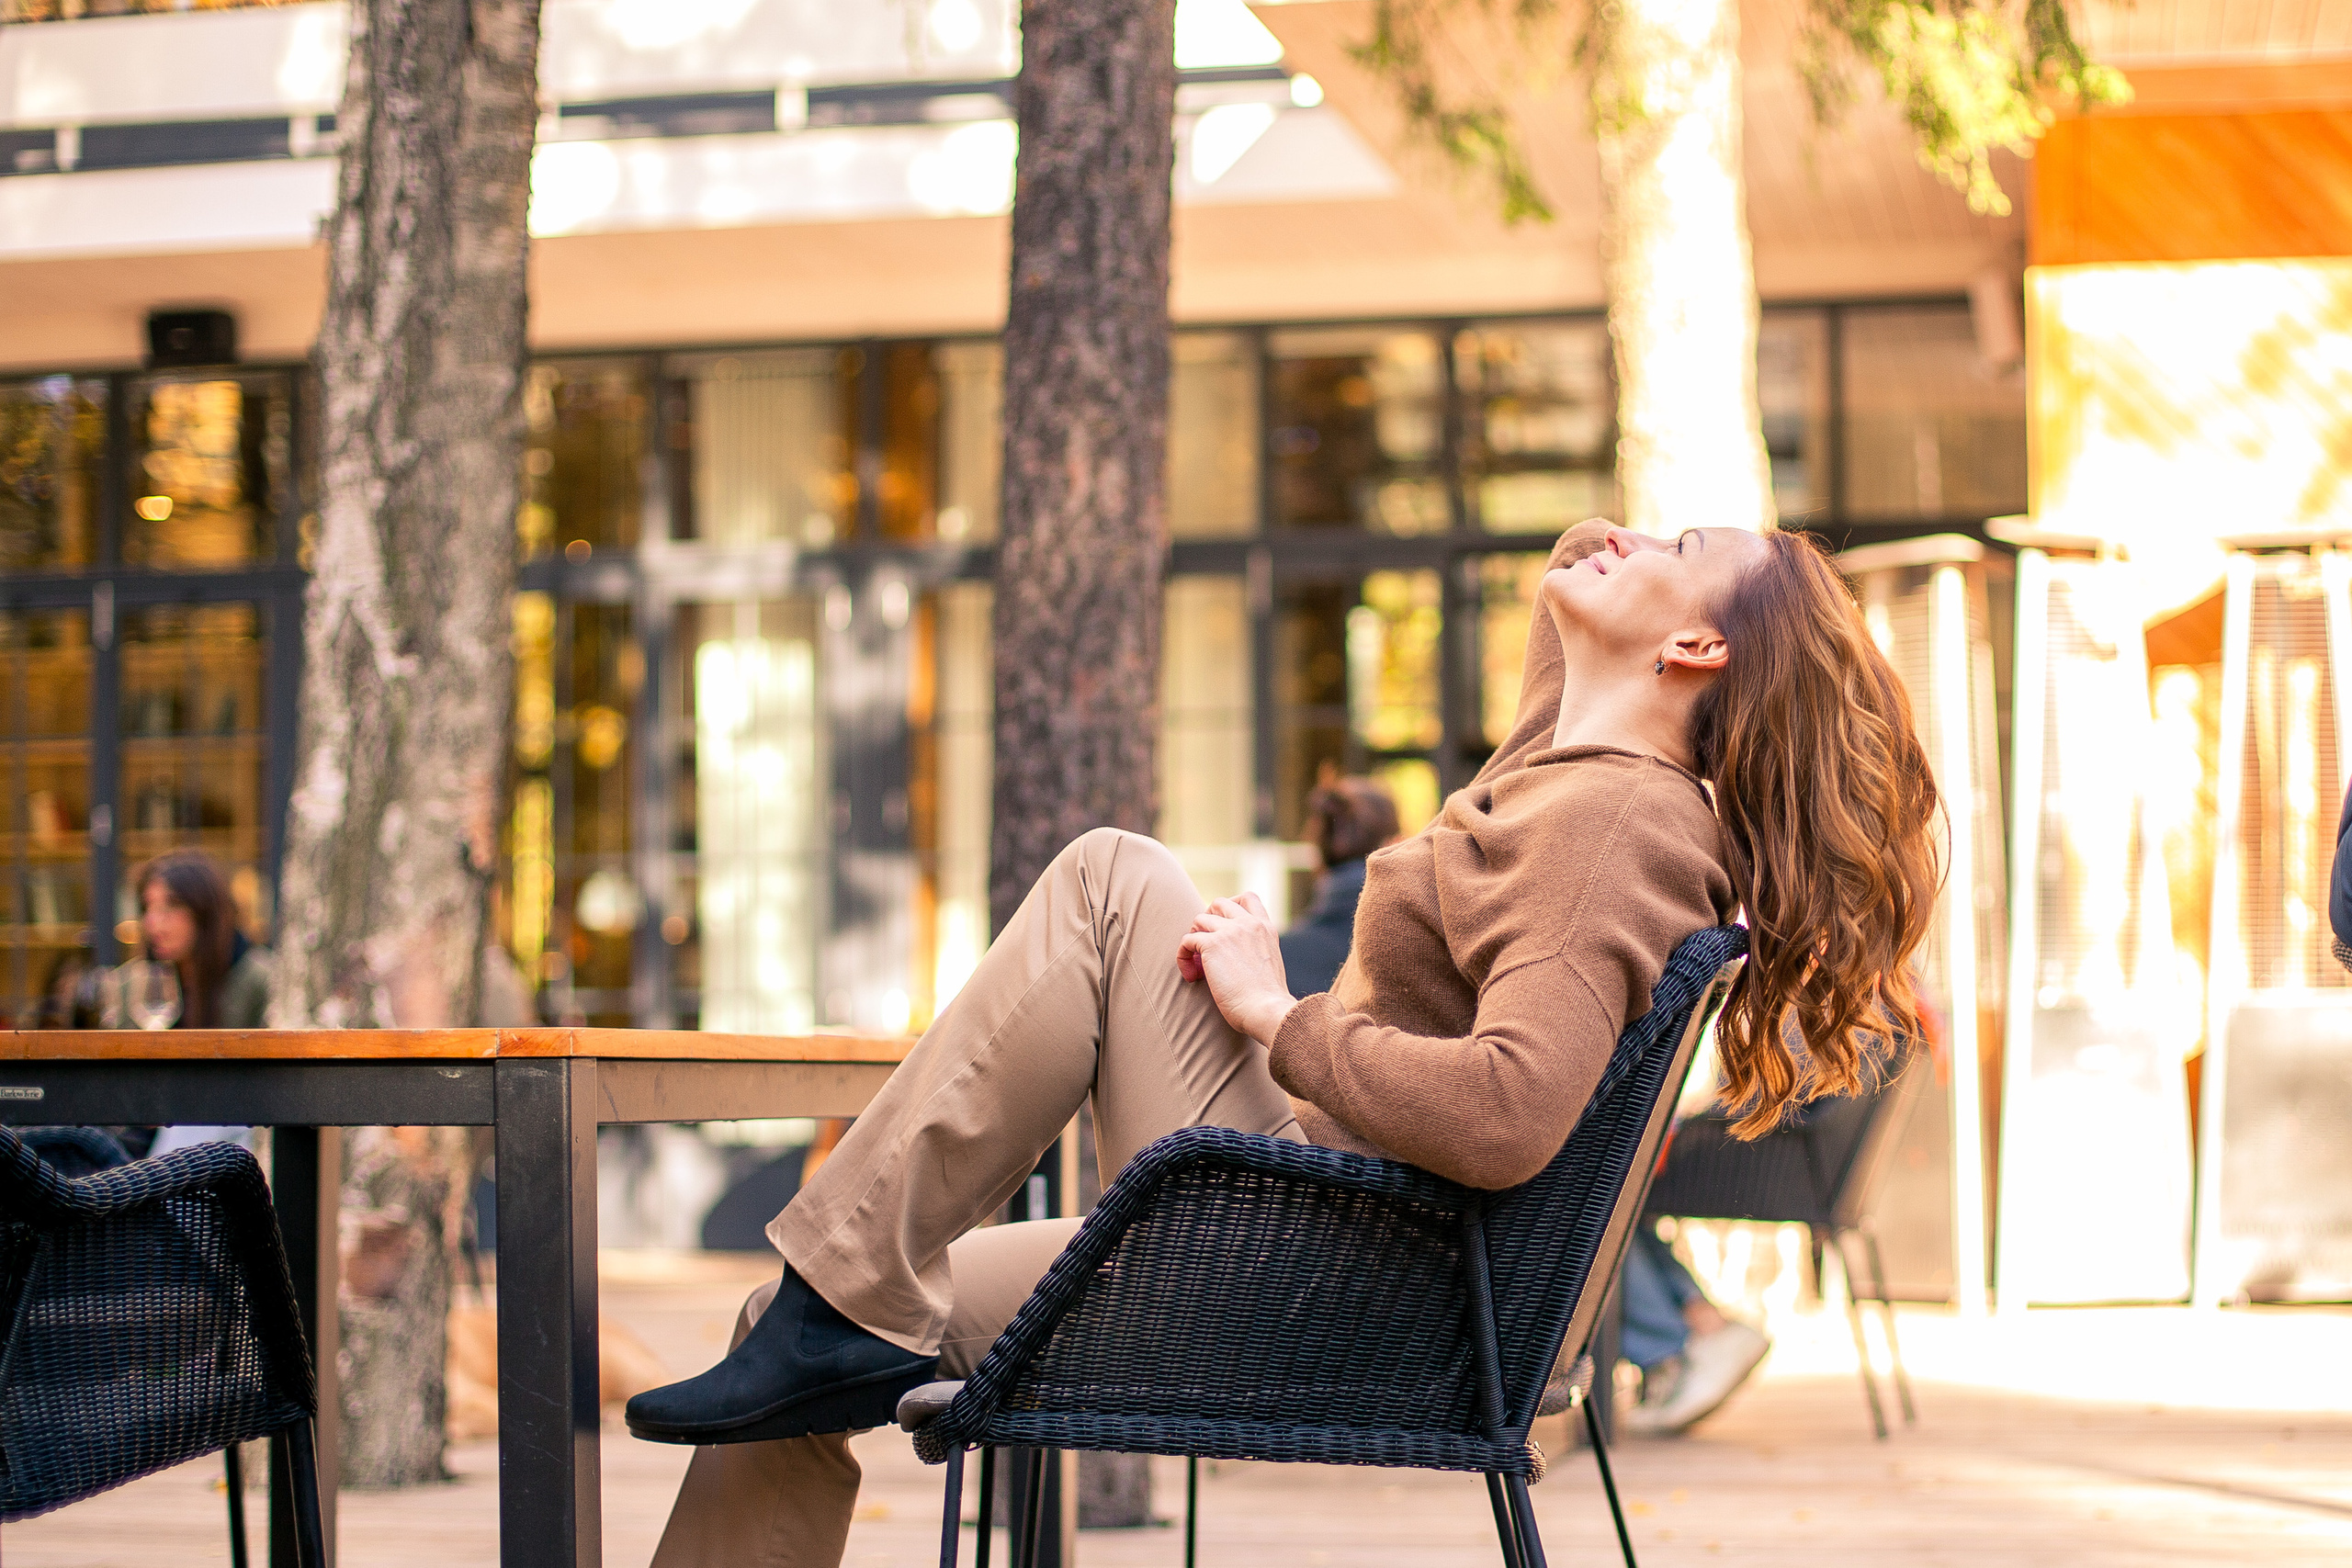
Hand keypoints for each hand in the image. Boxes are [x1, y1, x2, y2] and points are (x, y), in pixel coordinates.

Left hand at [1176, 893, 1297, 1044]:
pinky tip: (1192, 976)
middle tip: (1205, 946)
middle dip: (1207, 920)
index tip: (1224, 927)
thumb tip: (1237, 958)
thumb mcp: (1270, 965)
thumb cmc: (1268, 1002)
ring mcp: (1230, 931)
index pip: (1248, 898)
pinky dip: (1183, 957)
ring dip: (1194, 939)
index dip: (1230, 907)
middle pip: (1218, 903)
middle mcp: (1249, 924)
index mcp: (1266, 928)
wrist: (1266, 1010)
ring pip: (1199, 919)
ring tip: (1198, 964)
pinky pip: (1186, 940)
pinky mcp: (1212, 945)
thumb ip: (1257, 952)